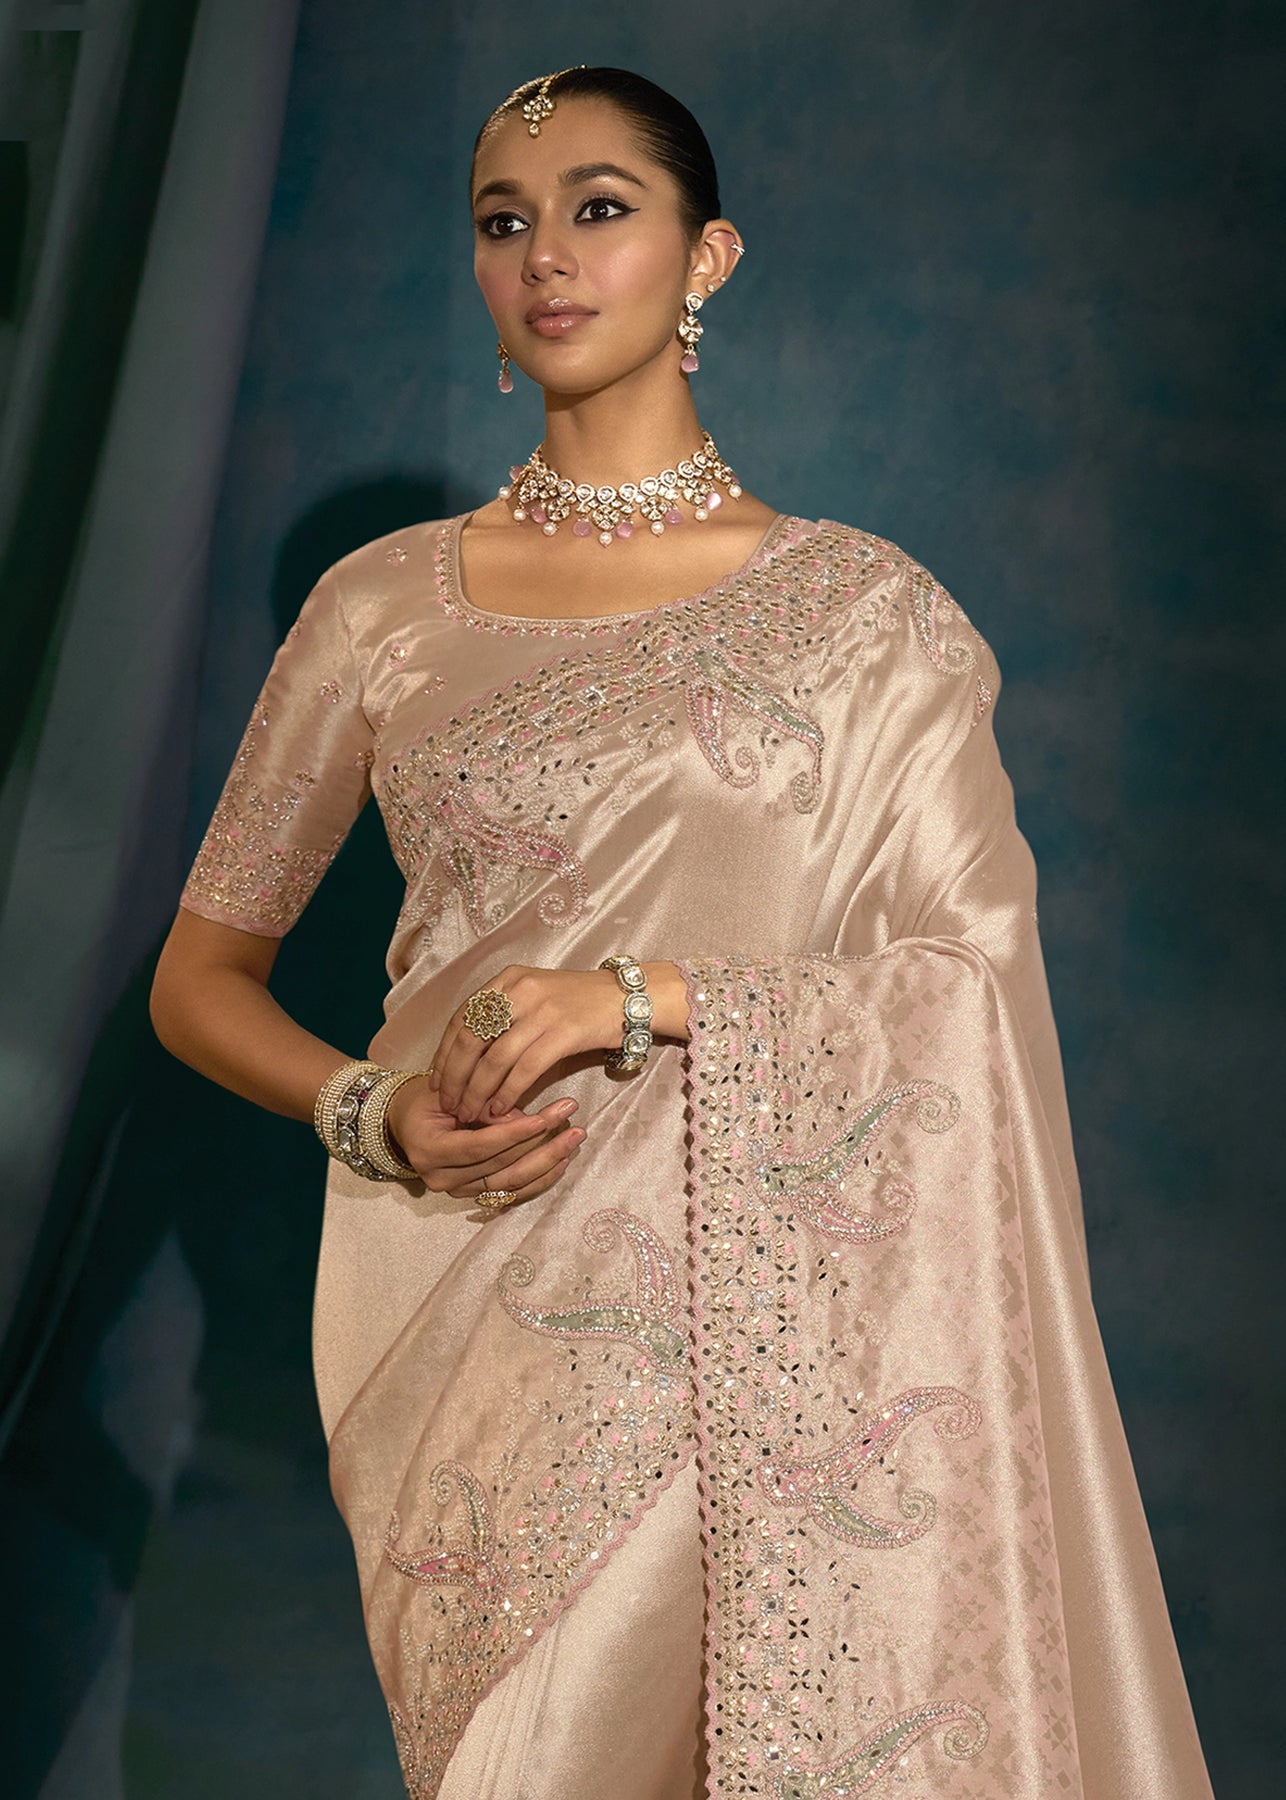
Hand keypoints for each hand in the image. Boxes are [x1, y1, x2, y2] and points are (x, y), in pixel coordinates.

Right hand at [385, 1078, 583, 1205]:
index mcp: (429, 1152)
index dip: (514, 1134)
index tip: (545, 1118)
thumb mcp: (446, 1093)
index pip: (479, 1146)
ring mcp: (459, 1192)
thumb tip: (520, 1116)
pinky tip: (562, 1161)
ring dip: (547, 1161)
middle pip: (501, 1167)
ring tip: (574, 1139)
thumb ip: (478, 1105)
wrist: (407, 1123)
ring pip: (511, 1183)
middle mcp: (442, 1179)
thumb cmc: (426, 1100)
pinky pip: (513, 1192)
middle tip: (570, 1119)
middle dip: (540, 1143)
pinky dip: (540, 1178)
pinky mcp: (475, 1195)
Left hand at [431, 965, 623, 1124]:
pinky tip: (500, 1110)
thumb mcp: (534, 995)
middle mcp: (520, 990)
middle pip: (473, 1039)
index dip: (445, 1054)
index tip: (437, 1082)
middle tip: (449, 1105)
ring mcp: (542, 1010)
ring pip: (495, 1059)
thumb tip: (465, 1059)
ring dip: (478, 1092)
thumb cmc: (577, 1002)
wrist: (626, 999)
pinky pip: (525, 1069)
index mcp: (507, 980)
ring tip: (471, 1114)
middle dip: (456, 1077)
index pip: (462, 1018)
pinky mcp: (564, 1032)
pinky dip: (508, 1093)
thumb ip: (503, 1016)